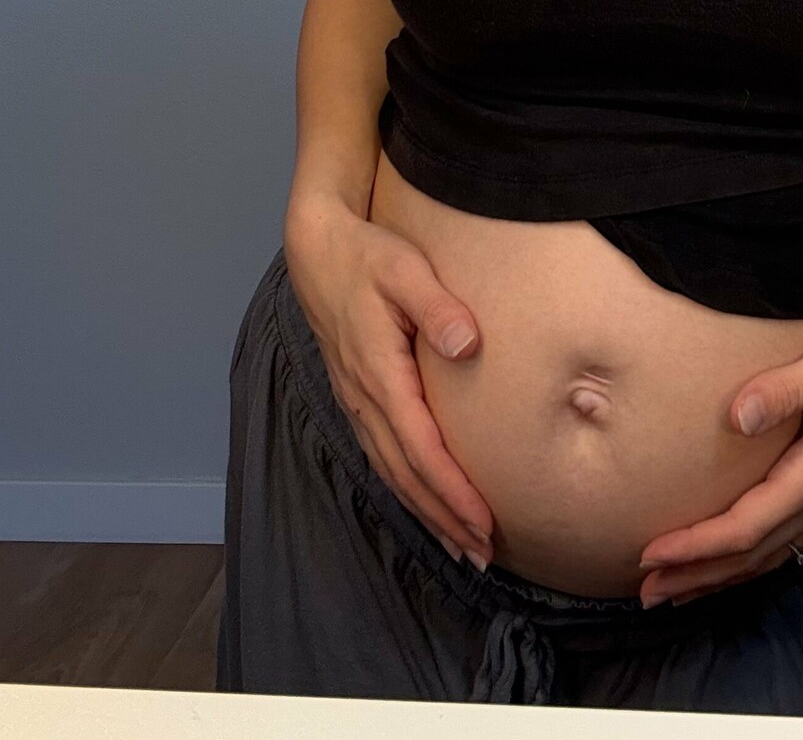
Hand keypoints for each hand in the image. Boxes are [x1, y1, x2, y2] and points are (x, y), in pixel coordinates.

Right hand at [283, 192, 495, 566]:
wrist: (318, 249)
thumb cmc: (367, 255)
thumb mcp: (405, 268)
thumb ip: (437, 306)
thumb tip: (468, 344)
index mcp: (379, 372)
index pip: (421, 447)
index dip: (453, 490)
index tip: (484, 521)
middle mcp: (364, 397)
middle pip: (406, 473)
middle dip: (444, 516)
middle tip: (482, 552)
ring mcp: (355, 400)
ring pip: (391, 470)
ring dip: (426, 510)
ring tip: (461, 543)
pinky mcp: (356, 395)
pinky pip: (381, 454)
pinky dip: (406, 486)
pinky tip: (424, 501)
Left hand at [636, 317, 802, 607]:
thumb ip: (784, 389)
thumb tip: (736, 417)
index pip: (747, 526)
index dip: (698, 545)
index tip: (653, 552)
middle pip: (751, 555)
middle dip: (697, 575)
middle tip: (646, 591)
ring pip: (767, 557)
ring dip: (717, 577)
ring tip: (673, 589)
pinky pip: (781, 545)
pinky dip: (745, 563)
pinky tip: (725, 566)